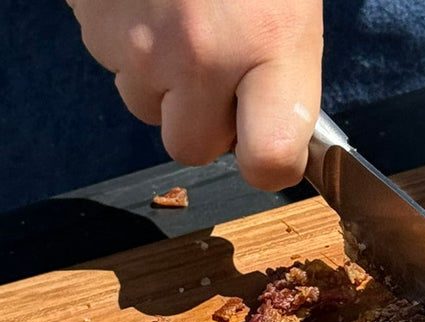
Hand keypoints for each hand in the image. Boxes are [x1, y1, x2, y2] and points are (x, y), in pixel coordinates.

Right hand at [66, 0, 323, 190]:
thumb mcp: (293, 5)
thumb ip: (288, 68)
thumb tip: (286, 128)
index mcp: (273, 45)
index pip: (270, 159)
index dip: (271, 164)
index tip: (272, 149)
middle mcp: (203, 54)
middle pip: (191, 148)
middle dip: (205, 123)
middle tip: (222, 75)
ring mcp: (139, 42)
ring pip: (145, 107)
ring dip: (165, 84)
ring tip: (185, 23)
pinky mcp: (93, 24)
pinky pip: (113, 64)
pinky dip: (132, 46)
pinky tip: (153, 4)